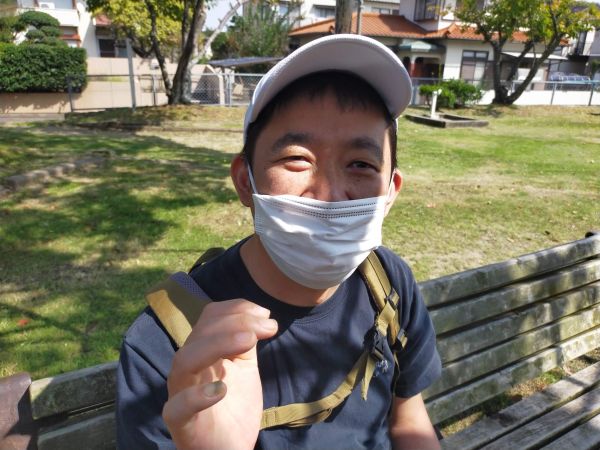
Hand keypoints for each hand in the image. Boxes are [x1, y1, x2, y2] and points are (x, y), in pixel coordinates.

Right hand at [162, 299, 277, 449]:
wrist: (229, 447)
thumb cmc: (234, 406)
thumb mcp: (244, 367)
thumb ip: (245, 341)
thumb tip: (260, 315)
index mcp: (201, 351)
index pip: (209, 318)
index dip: (236, 309)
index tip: (265, 314)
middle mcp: (187, 368)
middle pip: (200, 334)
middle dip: (236, 323)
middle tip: (268, 327)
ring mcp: (180, 394)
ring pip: (185, 361)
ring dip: (217, 344)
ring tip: (248, 341)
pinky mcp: (182, 423)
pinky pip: (177, 408)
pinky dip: (196, 396)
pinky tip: (220, 389)